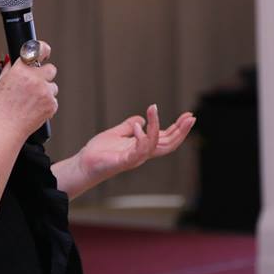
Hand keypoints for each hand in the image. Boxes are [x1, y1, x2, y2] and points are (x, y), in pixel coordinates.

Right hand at [0, 40, 57, 141]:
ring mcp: (45, 92)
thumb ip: (9, 70)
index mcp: (21, 70)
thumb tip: (14, 62)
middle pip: (50, 68)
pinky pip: (53, 100)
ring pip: (53, 86)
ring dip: (45, 90)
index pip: (38, 50)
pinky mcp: (51, 105)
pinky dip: (46, 104)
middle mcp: (35, 79)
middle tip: (34, 83)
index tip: (44, 52)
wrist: (3, 130)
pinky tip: (34, 108)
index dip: (43, 50)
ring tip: (31, 100)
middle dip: (44, 74)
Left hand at [74, 104, 195, 189]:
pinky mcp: (124, 161)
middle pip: (168, 143)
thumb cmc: (99, 152)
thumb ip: (128, 126)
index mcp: (142, 147)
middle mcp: (142, 153)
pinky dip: (142, 138)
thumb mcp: (116, 134)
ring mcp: (135, 158)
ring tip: (153, 108)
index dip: (178, 128)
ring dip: (157, 126)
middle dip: (181, 131)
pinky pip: (139, 151)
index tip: (189, 116)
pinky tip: (138, 125)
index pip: (166, 137)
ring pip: (155, 145)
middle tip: (191, 117)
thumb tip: (140, 119)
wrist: (83, 165)